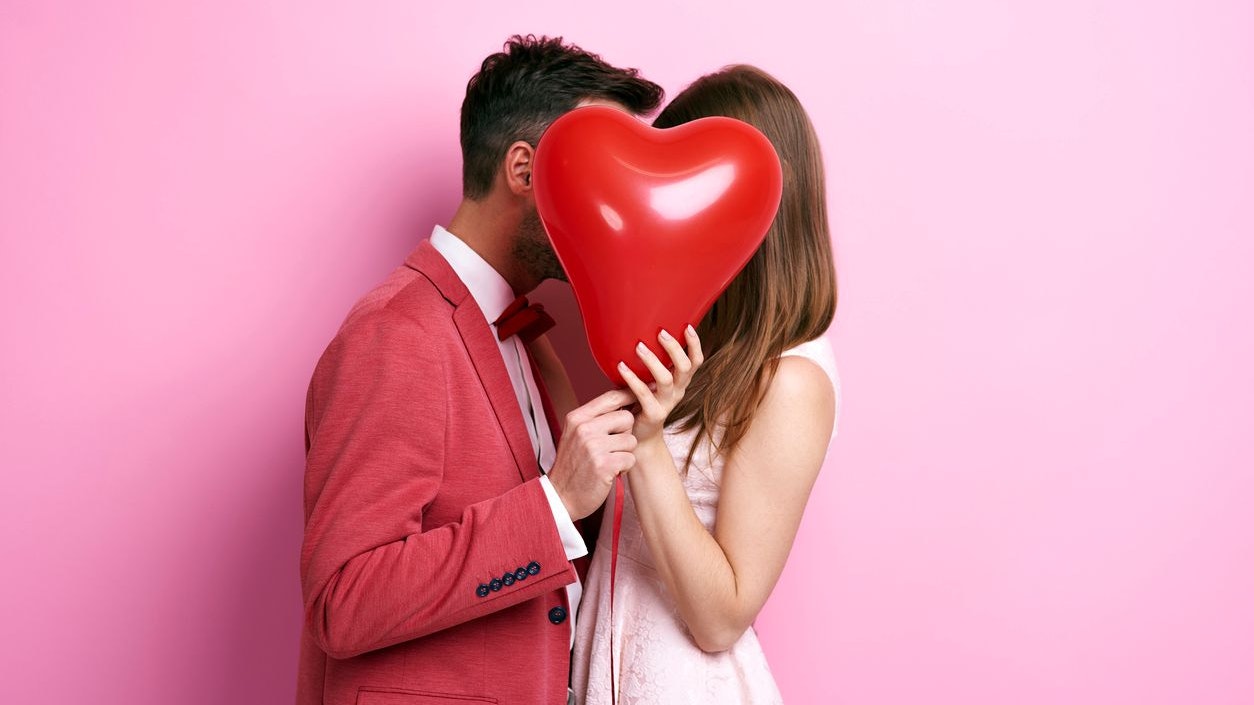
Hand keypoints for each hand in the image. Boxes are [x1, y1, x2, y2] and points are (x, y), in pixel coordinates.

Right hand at [547, 388, 637, 519]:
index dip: (629, 396)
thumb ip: (595, 417)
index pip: (611, 397)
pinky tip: (611, 472)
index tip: (639, 398)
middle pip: (627, 418)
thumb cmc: (573, 465)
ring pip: (631, 440)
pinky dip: (624, 468)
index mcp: (577, 418)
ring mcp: (594, 447)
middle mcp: (584, 429)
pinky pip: (631, 458)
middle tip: (612, 448)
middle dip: (625, 434)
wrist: (560, 497)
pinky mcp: (604, 465)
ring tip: (608, 461)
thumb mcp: (575, 434)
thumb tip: (624, 399)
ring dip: (624, 453)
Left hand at [617, 325, 703, 443]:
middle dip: (675, 348)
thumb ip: (651, 364)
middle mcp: (677, 392)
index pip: (695, 361)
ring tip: (639, 346)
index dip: (695, 344)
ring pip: (666, 380)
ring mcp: (667, 404)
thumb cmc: (642, 403)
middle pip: (684, 368)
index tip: (687, 326)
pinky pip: (644, 394)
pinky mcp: (653, 414)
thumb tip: (638, 333)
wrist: (639, 436)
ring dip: (653, 361)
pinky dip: (632, 379)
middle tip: (661, 332)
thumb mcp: (651, 382)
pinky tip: (621, 366)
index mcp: (680, 382)